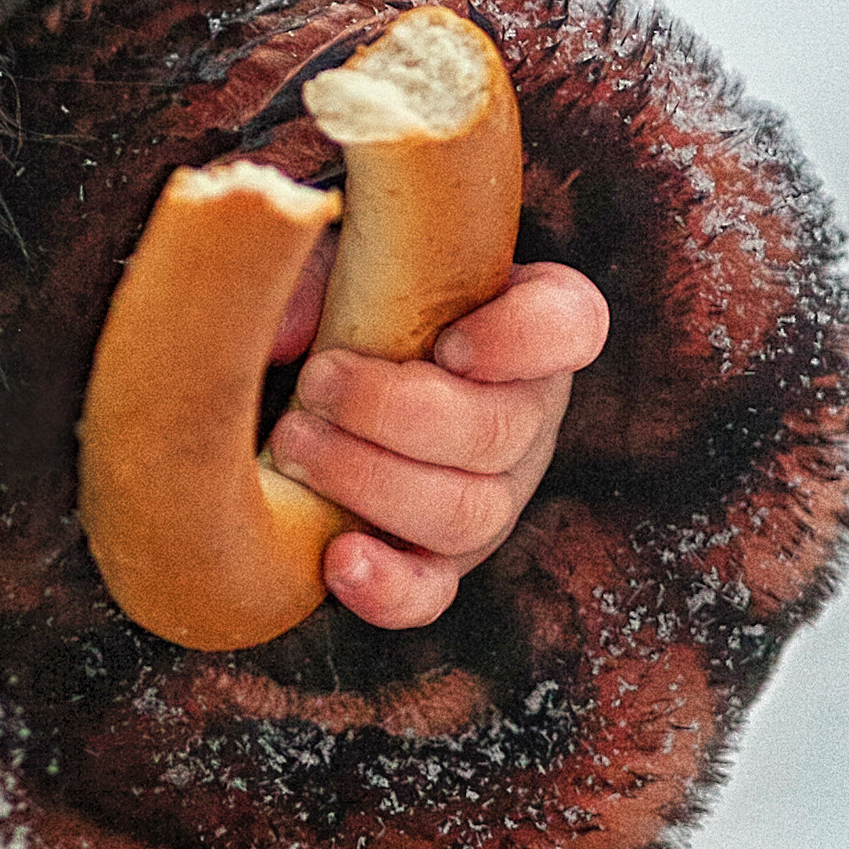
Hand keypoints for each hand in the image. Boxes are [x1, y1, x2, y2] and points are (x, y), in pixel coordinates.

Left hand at [263, 250, 609, 631]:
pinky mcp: (440, 557)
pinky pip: (432, 590)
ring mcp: (492, 495)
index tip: (449, 345)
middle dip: (395, 412)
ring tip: (295, 444)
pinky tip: (340, 561)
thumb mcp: (337, 258)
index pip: (568, 325)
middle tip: (316, 382)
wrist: (317, 370)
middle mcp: (525, 414)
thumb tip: (280, 330)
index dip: (520, 341)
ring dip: (372, 482)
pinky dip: (389, 588)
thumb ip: (314, 274)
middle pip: (497, 432)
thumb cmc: (346, 290)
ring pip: (468, 512)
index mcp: (525, 323)